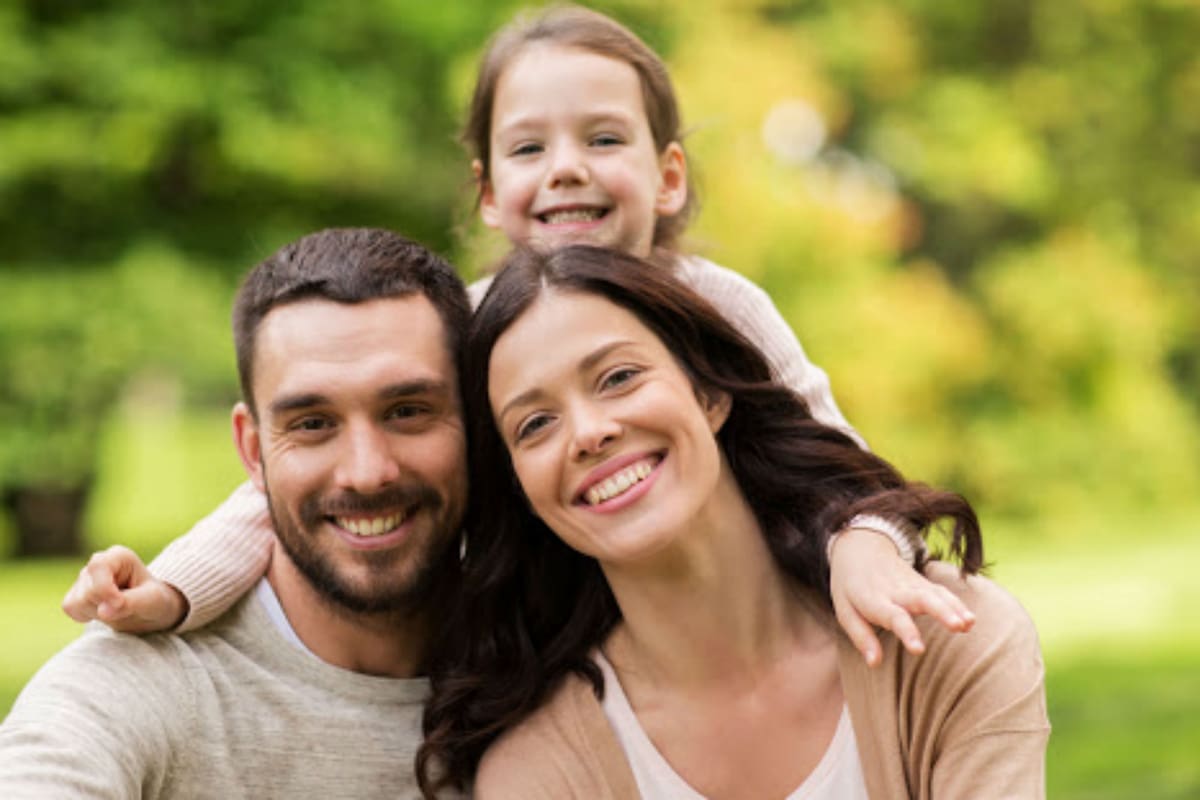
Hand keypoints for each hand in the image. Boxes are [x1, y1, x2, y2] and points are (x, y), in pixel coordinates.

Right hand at [61, 545, 187, 632]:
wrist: (150, 610)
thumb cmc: (155, 601)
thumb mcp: (152, 602)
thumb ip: (130, 603)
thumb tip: (103, 612)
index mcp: (119, 556)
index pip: (98, 566)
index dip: (105, 589)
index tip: (119, 604)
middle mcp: (99, 563)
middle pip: (87, 589)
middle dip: (105, 605)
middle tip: (126, 607)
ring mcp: (85, 577)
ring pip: (76, 601)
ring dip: (97, 612)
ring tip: (117, 608)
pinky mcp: (75, 593)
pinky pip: (70, 608)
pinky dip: (86, 615)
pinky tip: (104, 612)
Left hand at [830, 527, 974, 665]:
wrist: (860, 549)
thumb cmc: (850, 587)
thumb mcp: (845, 612)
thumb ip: (861, 638)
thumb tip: (874, 664)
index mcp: (874, 599)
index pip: (893, 616)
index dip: (907, 632)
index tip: (919, 649)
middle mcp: (896, 590)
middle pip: (921, 599)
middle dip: (940, 612)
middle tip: (957, 626)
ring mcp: (912, 584)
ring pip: (936, 593)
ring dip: (954, 608)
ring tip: (969, 624)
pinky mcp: (922, 583)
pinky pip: (942, 592)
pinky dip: (957, 603)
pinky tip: (971, 620)